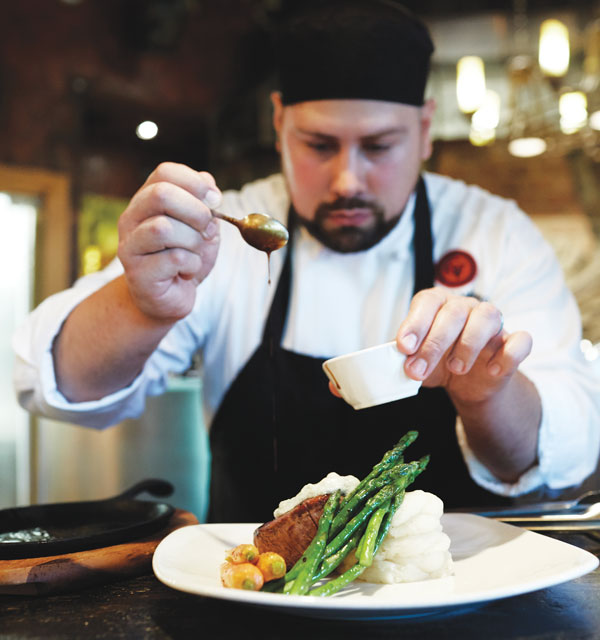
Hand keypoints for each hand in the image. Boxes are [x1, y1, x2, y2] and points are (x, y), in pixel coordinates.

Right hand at [117, 162, 220, 321]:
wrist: (170, 297)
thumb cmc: (184, 259)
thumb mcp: (200, 227)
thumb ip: (203, 202)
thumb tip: (208, 181)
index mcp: (146, 200)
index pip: (165, 172)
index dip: (195, 182)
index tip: (216, 200)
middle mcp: (131, 219)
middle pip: (161, 195)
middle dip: (196, 211)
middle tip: (208, 229)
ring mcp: (130, 246)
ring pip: (164, 228)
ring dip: (193, 241)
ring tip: (196, 253)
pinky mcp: (138, 273)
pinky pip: (174, 259)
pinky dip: (192, 264)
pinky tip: (187, 271)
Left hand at [395, 288, 532, 404]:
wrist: (468, 384)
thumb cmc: (437, 362)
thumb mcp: (416, 359)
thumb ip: (404, 356)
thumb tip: (389, 359)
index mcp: (438, 304)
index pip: (427, 301)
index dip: (415, 323)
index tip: (404, 347)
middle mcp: (466, 307)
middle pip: (454, 312)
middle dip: (434, 343)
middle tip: (418, 370)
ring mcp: (492, 323)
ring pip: (487, 317)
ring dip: (468, 344)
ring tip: (455, 369)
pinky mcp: (513, 342)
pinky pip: (521, 340)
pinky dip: (507, 355)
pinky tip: (491, 370)